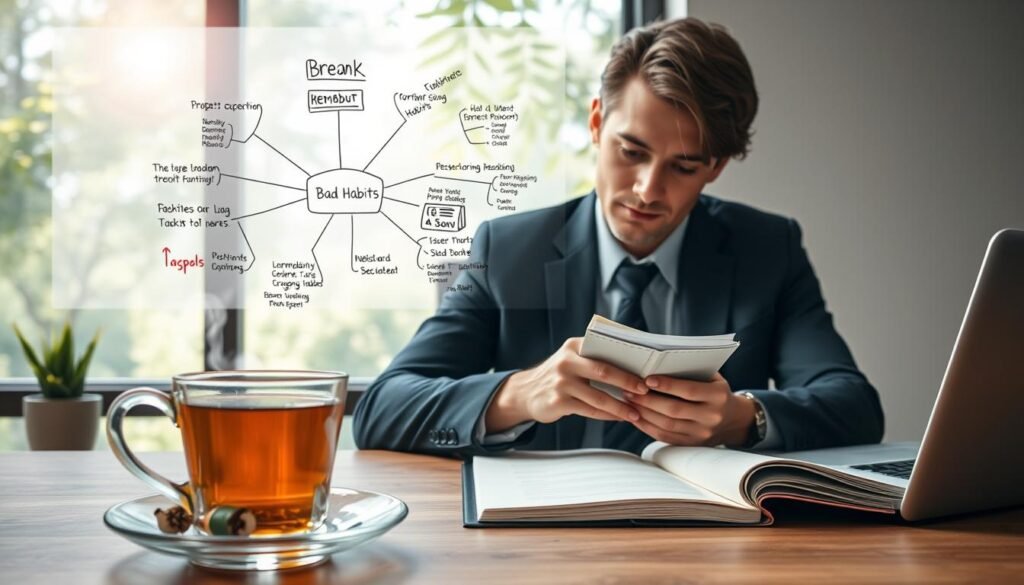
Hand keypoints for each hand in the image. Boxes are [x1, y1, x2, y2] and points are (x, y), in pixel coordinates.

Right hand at [484, 337, 647, 431]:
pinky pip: (590, 410)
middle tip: (646, 391)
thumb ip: (596, 359)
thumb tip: (635, 369)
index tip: (647, 371)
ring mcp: (561, 382)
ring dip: (620, 407)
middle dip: (628, 382)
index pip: (606, 351)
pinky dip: (607, 415)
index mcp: (575, 346)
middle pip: (604, 372)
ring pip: (599, 396)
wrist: (526, 392)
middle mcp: (566, 361)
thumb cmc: (560, 375)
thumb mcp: (573, 359)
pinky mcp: (558, 402)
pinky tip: (619, 418)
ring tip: (636, 414)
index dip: (627, 362)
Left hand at [623, 373, 755, 446]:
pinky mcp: (691, 444)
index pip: (689, 391)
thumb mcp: (711, 378)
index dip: (667, 385)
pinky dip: (647, 426)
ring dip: (643, 413)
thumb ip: (691, 372)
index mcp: (718, 396)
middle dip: (648, 400)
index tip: (647, 379)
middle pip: (674, 410)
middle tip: (629, 390)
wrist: (733, 420)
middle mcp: (711, 417)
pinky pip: (665, 436)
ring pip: (667, 425)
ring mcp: (701, 434)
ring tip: (629, 401)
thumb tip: (657, 365)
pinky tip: (635, 416)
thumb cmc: (714, 390)